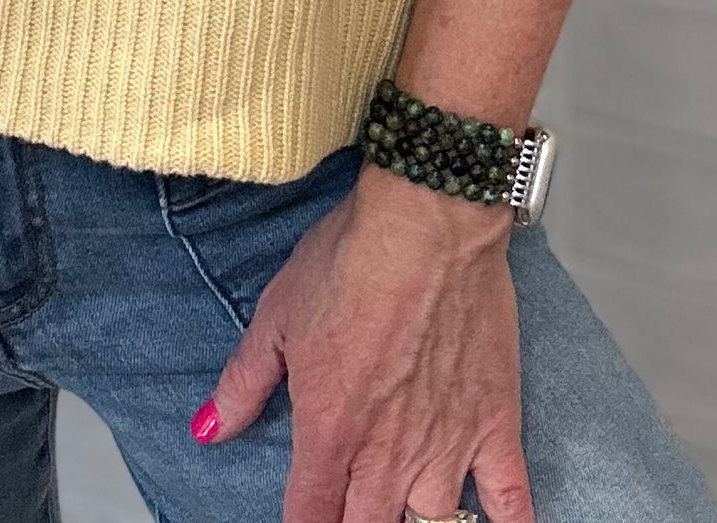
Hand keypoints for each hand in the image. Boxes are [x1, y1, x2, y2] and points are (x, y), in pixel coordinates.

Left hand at [192, 166, 530, 522]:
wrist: (426, 224)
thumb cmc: (350, 259)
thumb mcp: (276, 314)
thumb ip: (244, 382)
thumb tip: (207, 430)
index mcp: (328, 431)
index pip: (309, 518)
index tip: (306, 518)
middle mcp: (385, 455)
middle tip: (353, 506)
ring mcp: (446, 446)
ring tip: (407, 509)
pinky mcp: (496, 425)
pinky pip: (509, 502)